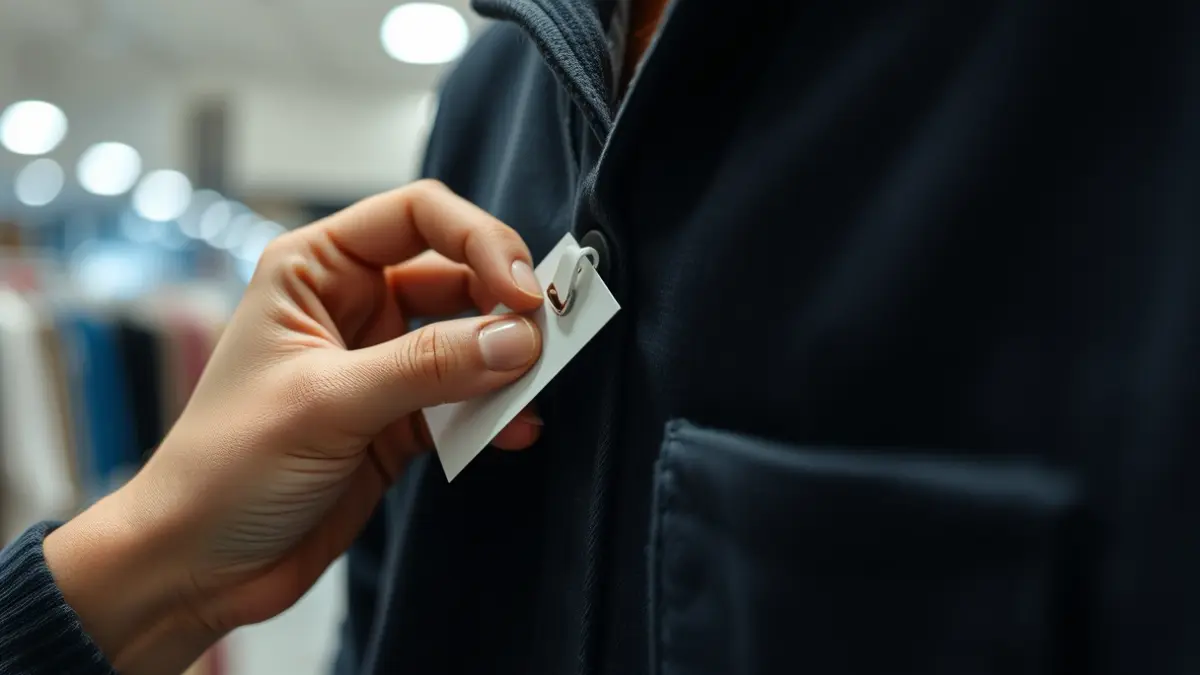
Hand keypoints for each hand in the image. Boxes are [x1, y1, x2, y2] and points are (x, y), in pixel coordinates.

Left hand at [43, 180, 545, 673]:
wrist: (199, 568)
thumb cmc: (226, 468)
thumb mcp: (327, 404)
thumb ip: (427, 367)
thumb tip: (518, 339)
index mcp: (317, 270)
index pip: (418, 216)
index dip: (479, 240)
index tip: (521, 292)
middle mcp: (353, 305)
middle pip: (456, 274)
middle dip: (504, 302)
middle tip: (546, 339)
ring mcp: (381, 364)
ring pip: (469, 339)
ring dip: (506, 361)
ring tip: (533, 388)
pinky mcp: (401, 421)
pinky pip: (466, 401)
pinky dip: (495, 413)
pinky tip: (514, 431)